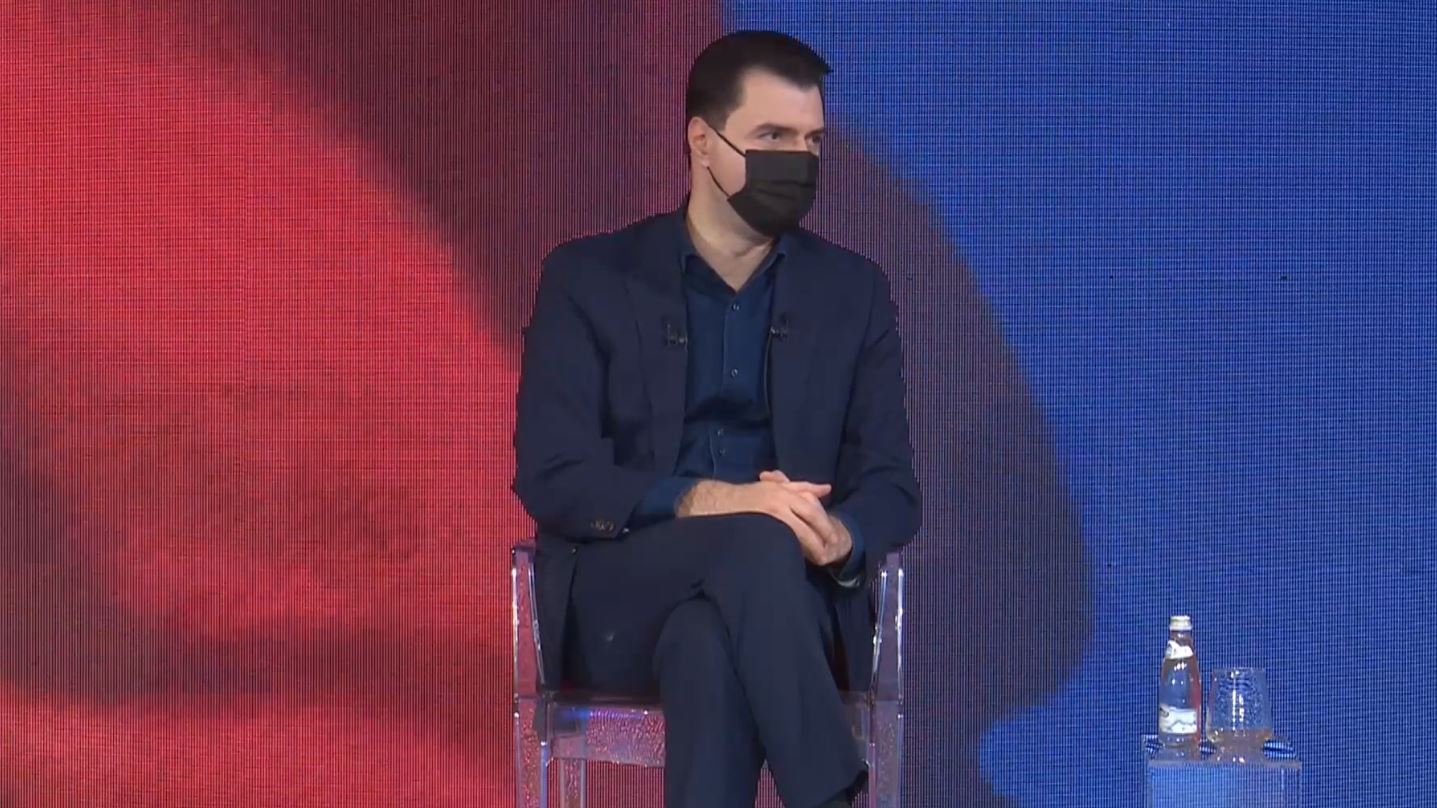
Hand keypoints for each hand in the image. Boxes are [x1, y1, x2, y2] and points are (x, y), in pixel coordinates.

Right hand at [677, 474, 850, 565]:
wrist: (720, 502)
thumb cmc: (751, 495)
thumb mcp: (776, 486)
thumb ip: (802, 487)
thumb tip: (826, 489)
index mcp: (783, 492)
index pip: (812, 511)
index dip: (825, 526)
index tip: (834, 539)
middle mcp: (777, 503)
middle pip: (807, 525)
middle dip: (820, 541)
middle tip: (829, 555)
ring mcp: (768, 517)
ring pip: (796, 535)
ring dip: (808, 548)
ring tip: (818, 559)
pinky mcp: (759, 530)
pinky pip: (781, 541)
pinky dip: (792, 549)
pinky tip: (797, 556)